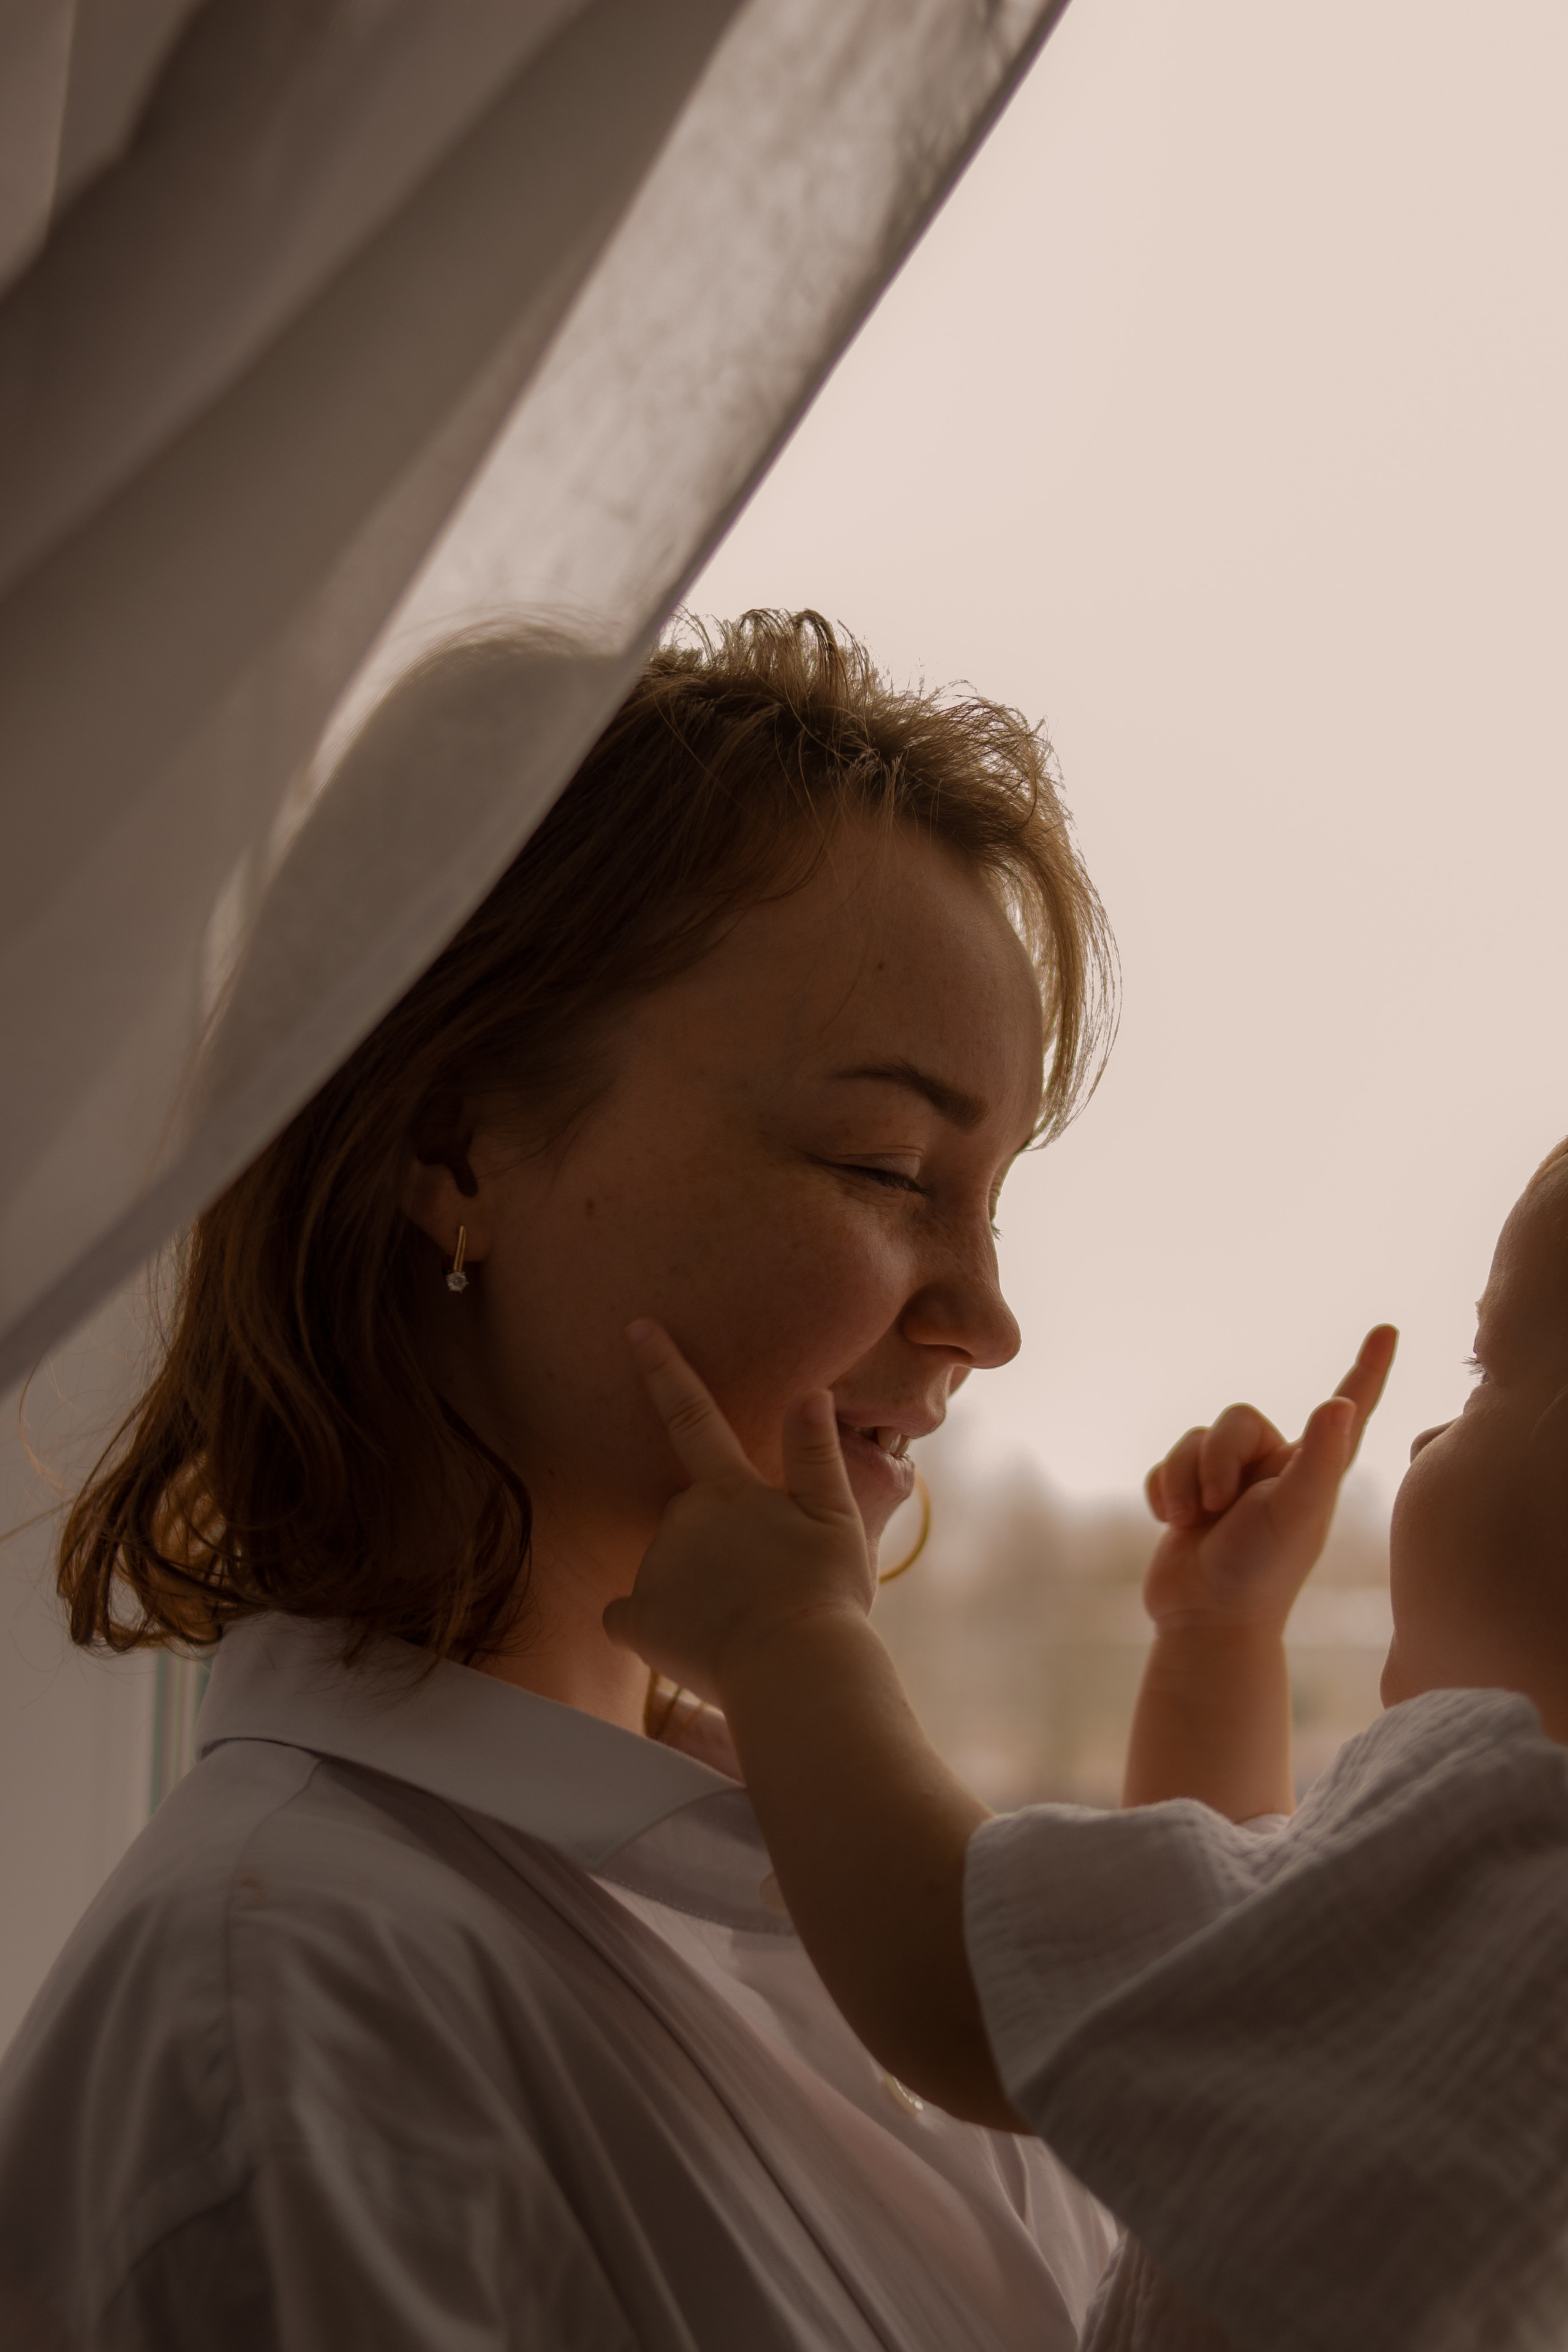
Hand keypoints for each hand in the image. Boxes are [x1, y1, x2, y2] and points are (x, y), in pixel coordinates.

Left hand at [602, 1321, 873, 1704]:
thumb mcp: (836, 1517)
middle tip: (769, 1579)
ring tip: (746, 1618)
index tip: (636, 1327)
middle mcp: (681, 1519)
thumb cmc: (825, 1592)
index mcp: (728, 1489)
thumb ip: (813, 1455)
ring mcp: (655, 1569)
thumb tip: (811, 1392)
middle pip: (690, 1513)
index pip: (691, 1413)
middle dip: (718, 1537)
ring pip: (669, 1564)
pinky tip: (686, 1640)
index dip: (663, 1367)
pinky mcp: (639, 1620)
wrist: (795, 1669)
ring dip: (696, 1581)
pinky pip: (626, 1615)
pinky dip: (648, 1623)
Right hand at [1142, 1324, 1396, 1634]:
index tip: (1388, 1330)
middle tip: (1217, 1506)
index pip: (1347, 1407)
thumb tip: (1340, 1405)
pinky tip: (1169, 1524)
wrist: (1204, 1620)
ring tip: (1191, 1520)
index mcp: (1312, 1470)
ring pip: (1193, 1440)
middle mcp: (1274, 1468)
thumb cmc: (1260, 1571)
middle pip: (1234, 1420)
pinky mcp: (1188, 1494)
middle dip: (1215, 1458)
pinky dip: (1160, 1491)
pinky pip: (1163, 1464)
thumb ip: (1318, 1457)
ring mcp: (1229, 1482)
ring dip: (1182, 1478)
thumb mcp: (1295, 1513)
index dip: (1367, 1368)